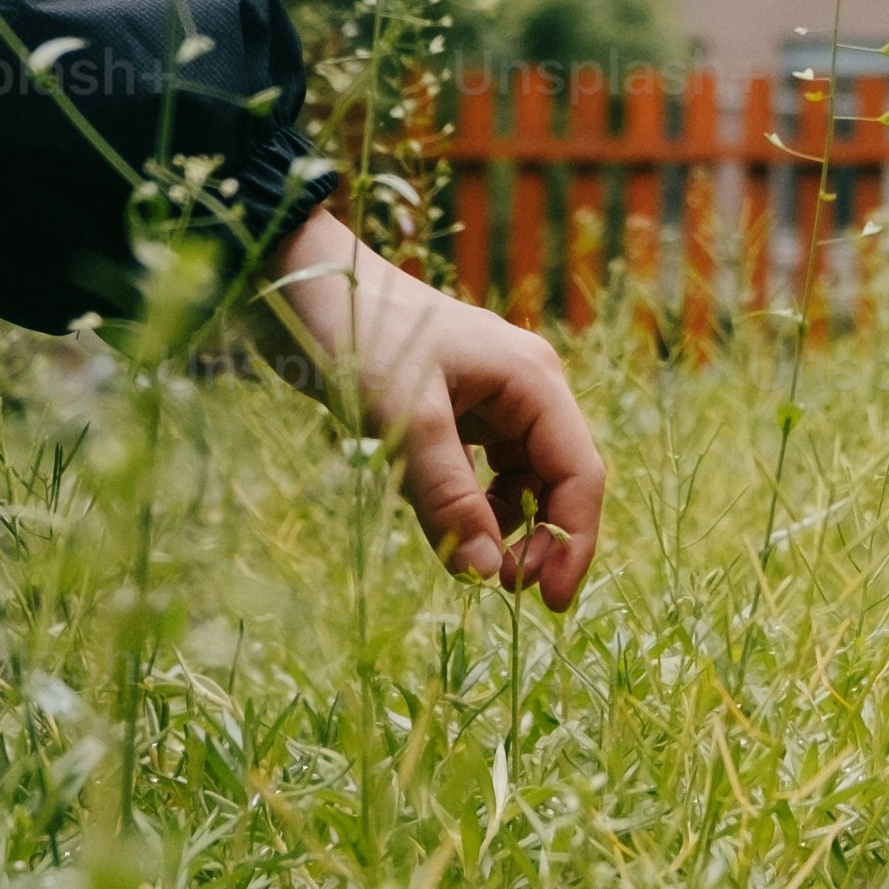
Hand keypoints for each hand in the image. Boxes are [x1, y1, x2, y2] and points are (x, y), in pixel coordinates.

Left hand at [262, 219, 603, 610]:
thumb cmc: (361, 338)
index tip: (549, 604)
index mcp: (533, 379)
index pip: (580, 472)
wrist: (307, 284)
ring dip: (508, 526)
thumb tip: (490, 574)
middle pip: (561, 478)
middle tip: (501, 589)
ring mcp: (496, 396)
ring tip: (472, 562)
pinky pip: (488, 470)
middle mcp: (527, 386)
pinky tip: (447, 523)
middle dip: (542, 539)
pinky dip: (476, 504)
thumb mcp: (406, 423)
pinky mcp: (463, 407)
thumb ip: (451, 500)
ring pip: (524, 479)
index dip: (573, 542)